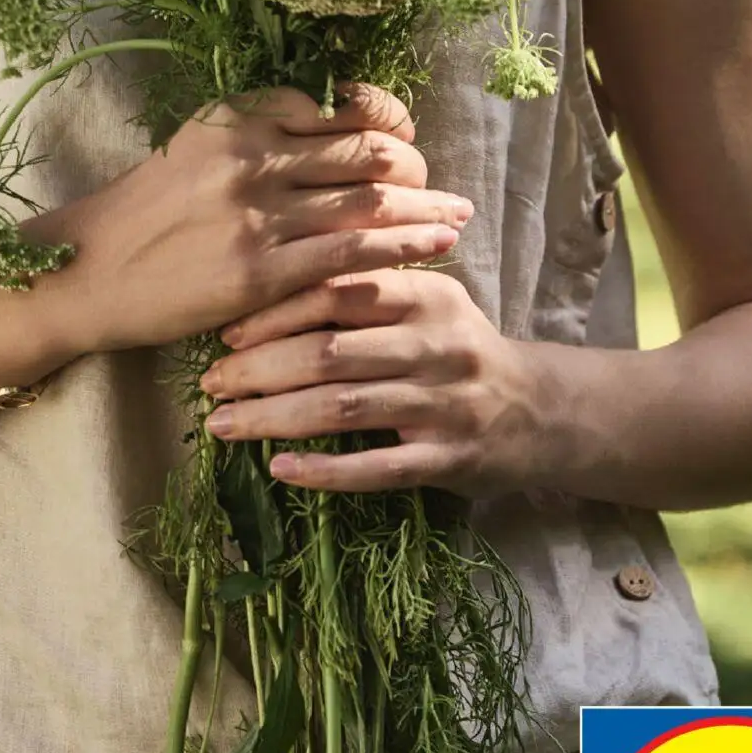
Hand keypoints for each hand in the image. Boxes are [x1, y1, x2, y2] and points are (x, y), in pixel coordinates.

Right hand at [36, 85, 472, 359]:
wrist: (87, 271)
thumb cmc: (145, 210)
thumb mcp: (197, 144)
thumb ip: (261, 131)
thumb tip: (340, 126)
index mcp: (240, 115)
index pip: (343, 105)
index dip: (389, 119)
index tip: (406, 138)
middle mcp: (253, 155)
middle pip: (369, 153)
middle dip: (417, 172)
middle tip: (440, 189)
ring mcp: (258, 215)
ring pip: (370, 203)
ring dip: (426, 210)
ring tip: (459, 218)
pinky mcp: (259, 271)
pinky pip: (350, 254)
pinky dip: (402, 247)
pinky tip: (435, 249)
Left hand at [198, 264, 540, 494]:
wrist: (540, 410)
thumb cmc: (458, 347)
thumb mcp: (428, 302)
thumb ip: (365, 288)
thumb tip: (267, 281)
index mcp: (428, 295)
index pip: (339, 291)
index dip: (276, 311)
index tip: (226, 333)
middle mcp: (438, 345)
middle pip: (331, 352)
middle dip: (260, 369)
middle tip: (210, 383)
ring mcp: (445, 405)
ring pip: (345, 408)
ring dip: (275, 417)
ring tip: (224, 425)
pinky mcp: (449, 460)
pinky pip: (378, 467)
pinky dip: (325, 471)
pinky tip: (279, 468)